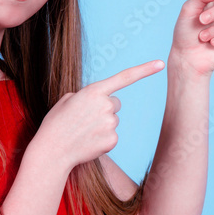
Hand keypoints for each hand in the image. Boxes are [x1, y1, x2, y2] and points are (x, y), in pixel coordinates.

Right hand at [34, 59, 165, 169]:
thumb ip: (88, 95)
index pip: (124, 77)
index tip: (160, 64)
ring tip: (83, 132)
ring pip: (113, 121)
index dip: (144, 70)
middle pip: (115, 104)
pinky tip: (88, 142)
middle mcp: (106, 105)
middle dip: (104, 109)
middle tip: (85, 119)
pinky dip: (102, 139)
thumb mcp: (68, 100)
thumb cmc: (57, 123)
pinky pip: (112, 136)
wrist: (52, 150)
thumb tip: (101, 101)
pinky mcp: (112, 140)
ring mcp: (111, 123)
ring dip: (101, 125)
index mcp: (94, 91)